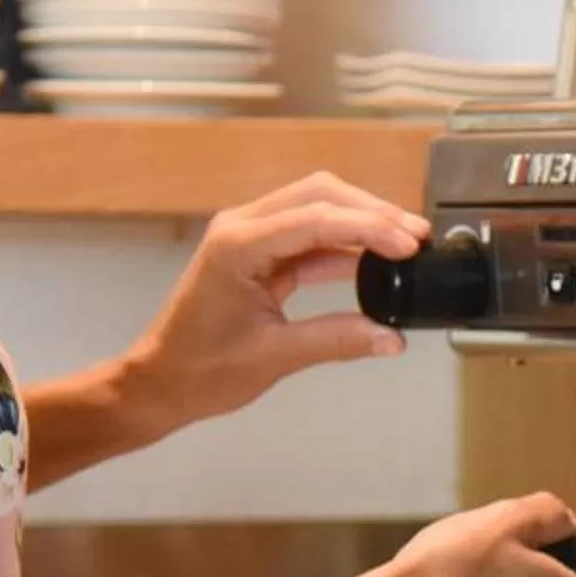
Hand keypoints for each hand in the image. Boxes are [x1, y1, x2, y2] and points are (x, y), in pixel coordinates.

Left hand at [124, 173, 431, 431]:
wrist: (159, 382)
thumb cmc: (201, 371)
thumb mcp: (275, 357)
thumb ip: (337, 340)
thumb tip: (393, 338)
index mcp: (238, 246)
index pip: (317, 219)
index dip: (369, 228)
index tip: (409, 245)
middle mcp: (241, 227)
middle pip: (319, 194)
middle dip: (371, 211)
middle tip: (416, 236)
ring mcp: (248, 235)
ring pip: (316, 207)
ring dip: (361, 222)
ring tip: (405, 244)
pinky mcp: (257, 252)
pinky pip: (307, 235)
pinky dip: (343, 244)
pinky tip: (375, 261)